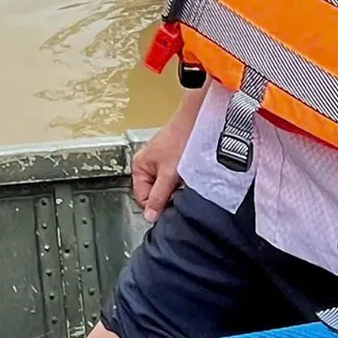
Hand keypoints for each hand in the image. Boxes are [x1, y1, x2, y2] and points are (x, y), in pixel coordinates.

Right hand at [130, 96, 198, 222]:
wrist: (198, 121)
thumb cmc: (181, 140)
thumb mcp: (169, 174)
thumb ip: (159, 196)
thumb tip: (150, 216)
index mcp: (139, 166)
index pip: (143, 198)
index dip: (156, 205)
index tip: (170, 207)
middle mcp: (147, 165)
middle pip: (154, 193)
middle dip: (167, 196)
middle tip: (179, 190)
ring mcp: (159, 162)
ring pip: (165, 186)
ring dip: (176, 188)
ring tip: (185, 180)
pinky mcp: (172, 161)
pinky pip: (173, 179)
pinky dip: (181, 180)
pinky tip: (188, 176)